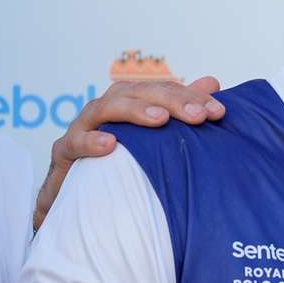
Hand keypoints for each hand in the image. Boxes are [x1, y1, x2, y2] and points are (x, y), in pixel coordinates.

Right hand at [33, 76, 223, 230]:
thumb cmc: (123, 165)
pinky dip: (90, 142)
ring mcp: (82, 130)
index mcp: (130, 104)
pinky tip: (110, 144)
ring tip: (160, 119)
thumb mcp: (156, 140)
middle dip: (170, 101)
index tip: (219, 112)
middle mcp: (106, 111)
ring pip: (102, 108)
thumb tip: (212, 81)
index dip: (190, 97)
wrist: (78, 201)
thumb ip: (181, 110)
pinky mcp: (64, 154)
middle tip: (198, 116)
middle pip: (135, 92)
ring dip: (133, 111)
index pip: (162, 91)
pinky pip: (73, 143)